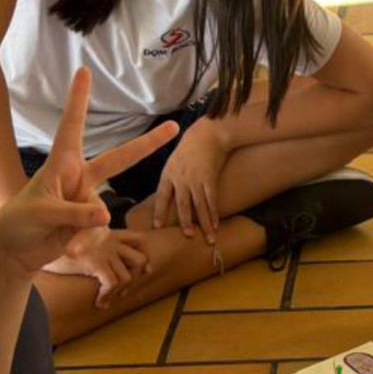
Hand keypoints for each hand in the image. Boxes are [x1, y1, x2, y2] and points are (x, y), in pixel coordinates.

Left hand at [0, 68, 177, 275]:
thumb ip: (74, 213)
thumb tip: (105, 216)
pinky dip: (84, 242)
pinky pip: (97, 232)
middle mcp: (78, 178)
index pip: (72, 126)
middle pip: (119, 159)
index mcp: (61, 164)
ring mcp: (87, 201)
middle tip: (173, 127)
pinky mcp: (90, 225)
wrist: (14, 252)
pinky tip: (69, 250)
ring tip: (66, 244)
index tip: (83, 71)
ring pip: (99, 214)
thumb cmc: (18, 221)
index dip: (78, 100)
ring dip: (83, 230)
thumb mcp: (41, 213)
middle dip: (147, 144)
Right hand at [43, 232, 148, 306]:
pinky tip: (98, 302)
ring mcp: (104, 251)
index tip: (144, 271)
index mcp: (109, 233)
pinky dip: (107, 296)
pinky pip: (112, 283)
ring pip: (127, 276)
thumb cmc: (54, 246)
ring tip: (108, 298)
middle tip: (125, 289)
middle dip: (136, 276)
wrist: (38, 244)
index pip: (137, 240)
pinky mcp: (95, 261)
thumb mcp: (80, 244)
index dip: (142, 257)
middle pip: (140, 258)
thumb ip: (94, 250)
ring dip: (120, 291)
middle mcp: (110, 240)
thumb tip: (104, 269)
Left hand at [150, 119, 228, 241]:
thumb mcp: (174, 162)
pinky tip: (216, 224)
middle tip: (188, 236)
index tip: (157, 226)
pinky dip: (214, 213)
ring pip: (199, 205)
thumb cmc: (189, 149)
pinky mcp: (210, 178)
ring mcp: (196, 179)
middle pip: (182, 204)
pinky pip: (212, 199)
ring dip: (204, 223)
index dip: (159, 212)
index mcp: (168, 174)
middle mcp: (181, 178)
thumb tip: (168, 198)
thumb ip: (171, 180)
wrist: (207, 134)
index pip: (162, 196)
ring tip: (209, 239)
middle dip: (185, 222)